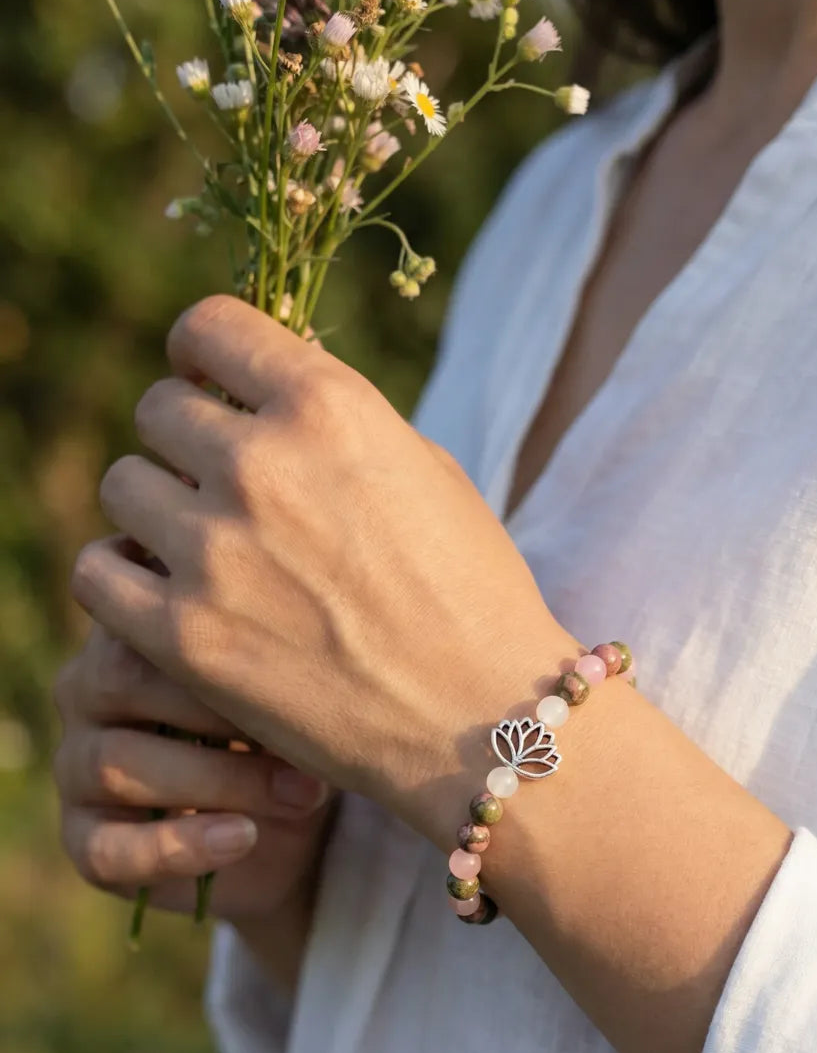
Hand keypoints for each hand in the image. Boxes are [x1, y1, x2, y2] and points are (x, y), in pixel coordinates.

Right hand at [54, 623, 333, 922]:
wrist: (292, 829)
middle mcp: (88, 690)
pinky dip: (180, 845)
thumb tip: (299, 622)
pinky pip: (107, 848)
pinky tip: (243, 837)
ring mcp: (76, 765)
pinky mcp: (84, 839)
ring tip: (300, 792)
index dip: (215, 635)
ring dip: (220, 780)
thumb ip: (269, 644)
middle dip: (221, 710)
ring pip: (117, 764)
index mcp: (130, 632)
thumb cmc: (290, 732)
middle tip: (305, 738)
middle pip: (121, 679)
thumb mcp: (289, 685)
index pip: (141, 608)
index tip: (297, 661)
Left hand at [71, 296, 567, 844]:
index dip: (202, 355)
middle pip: (158, 410)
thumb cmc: (472, 596)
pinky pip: (97, 572)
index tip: (209, 387)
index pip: (210, 328)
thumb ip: (336, 424)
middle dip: (186, 442)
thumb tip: (265, 399)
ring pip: (122, 487)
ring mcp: (214, 551)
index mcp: (330, 408)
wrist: (483, 723)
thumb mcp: (427, 473)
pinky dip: (121, 578)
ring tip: (197, 551)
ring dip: (155, 511)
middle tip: (217, 490)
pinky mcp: (184, 635)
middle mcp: (261, 465)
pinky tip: (160, 595)